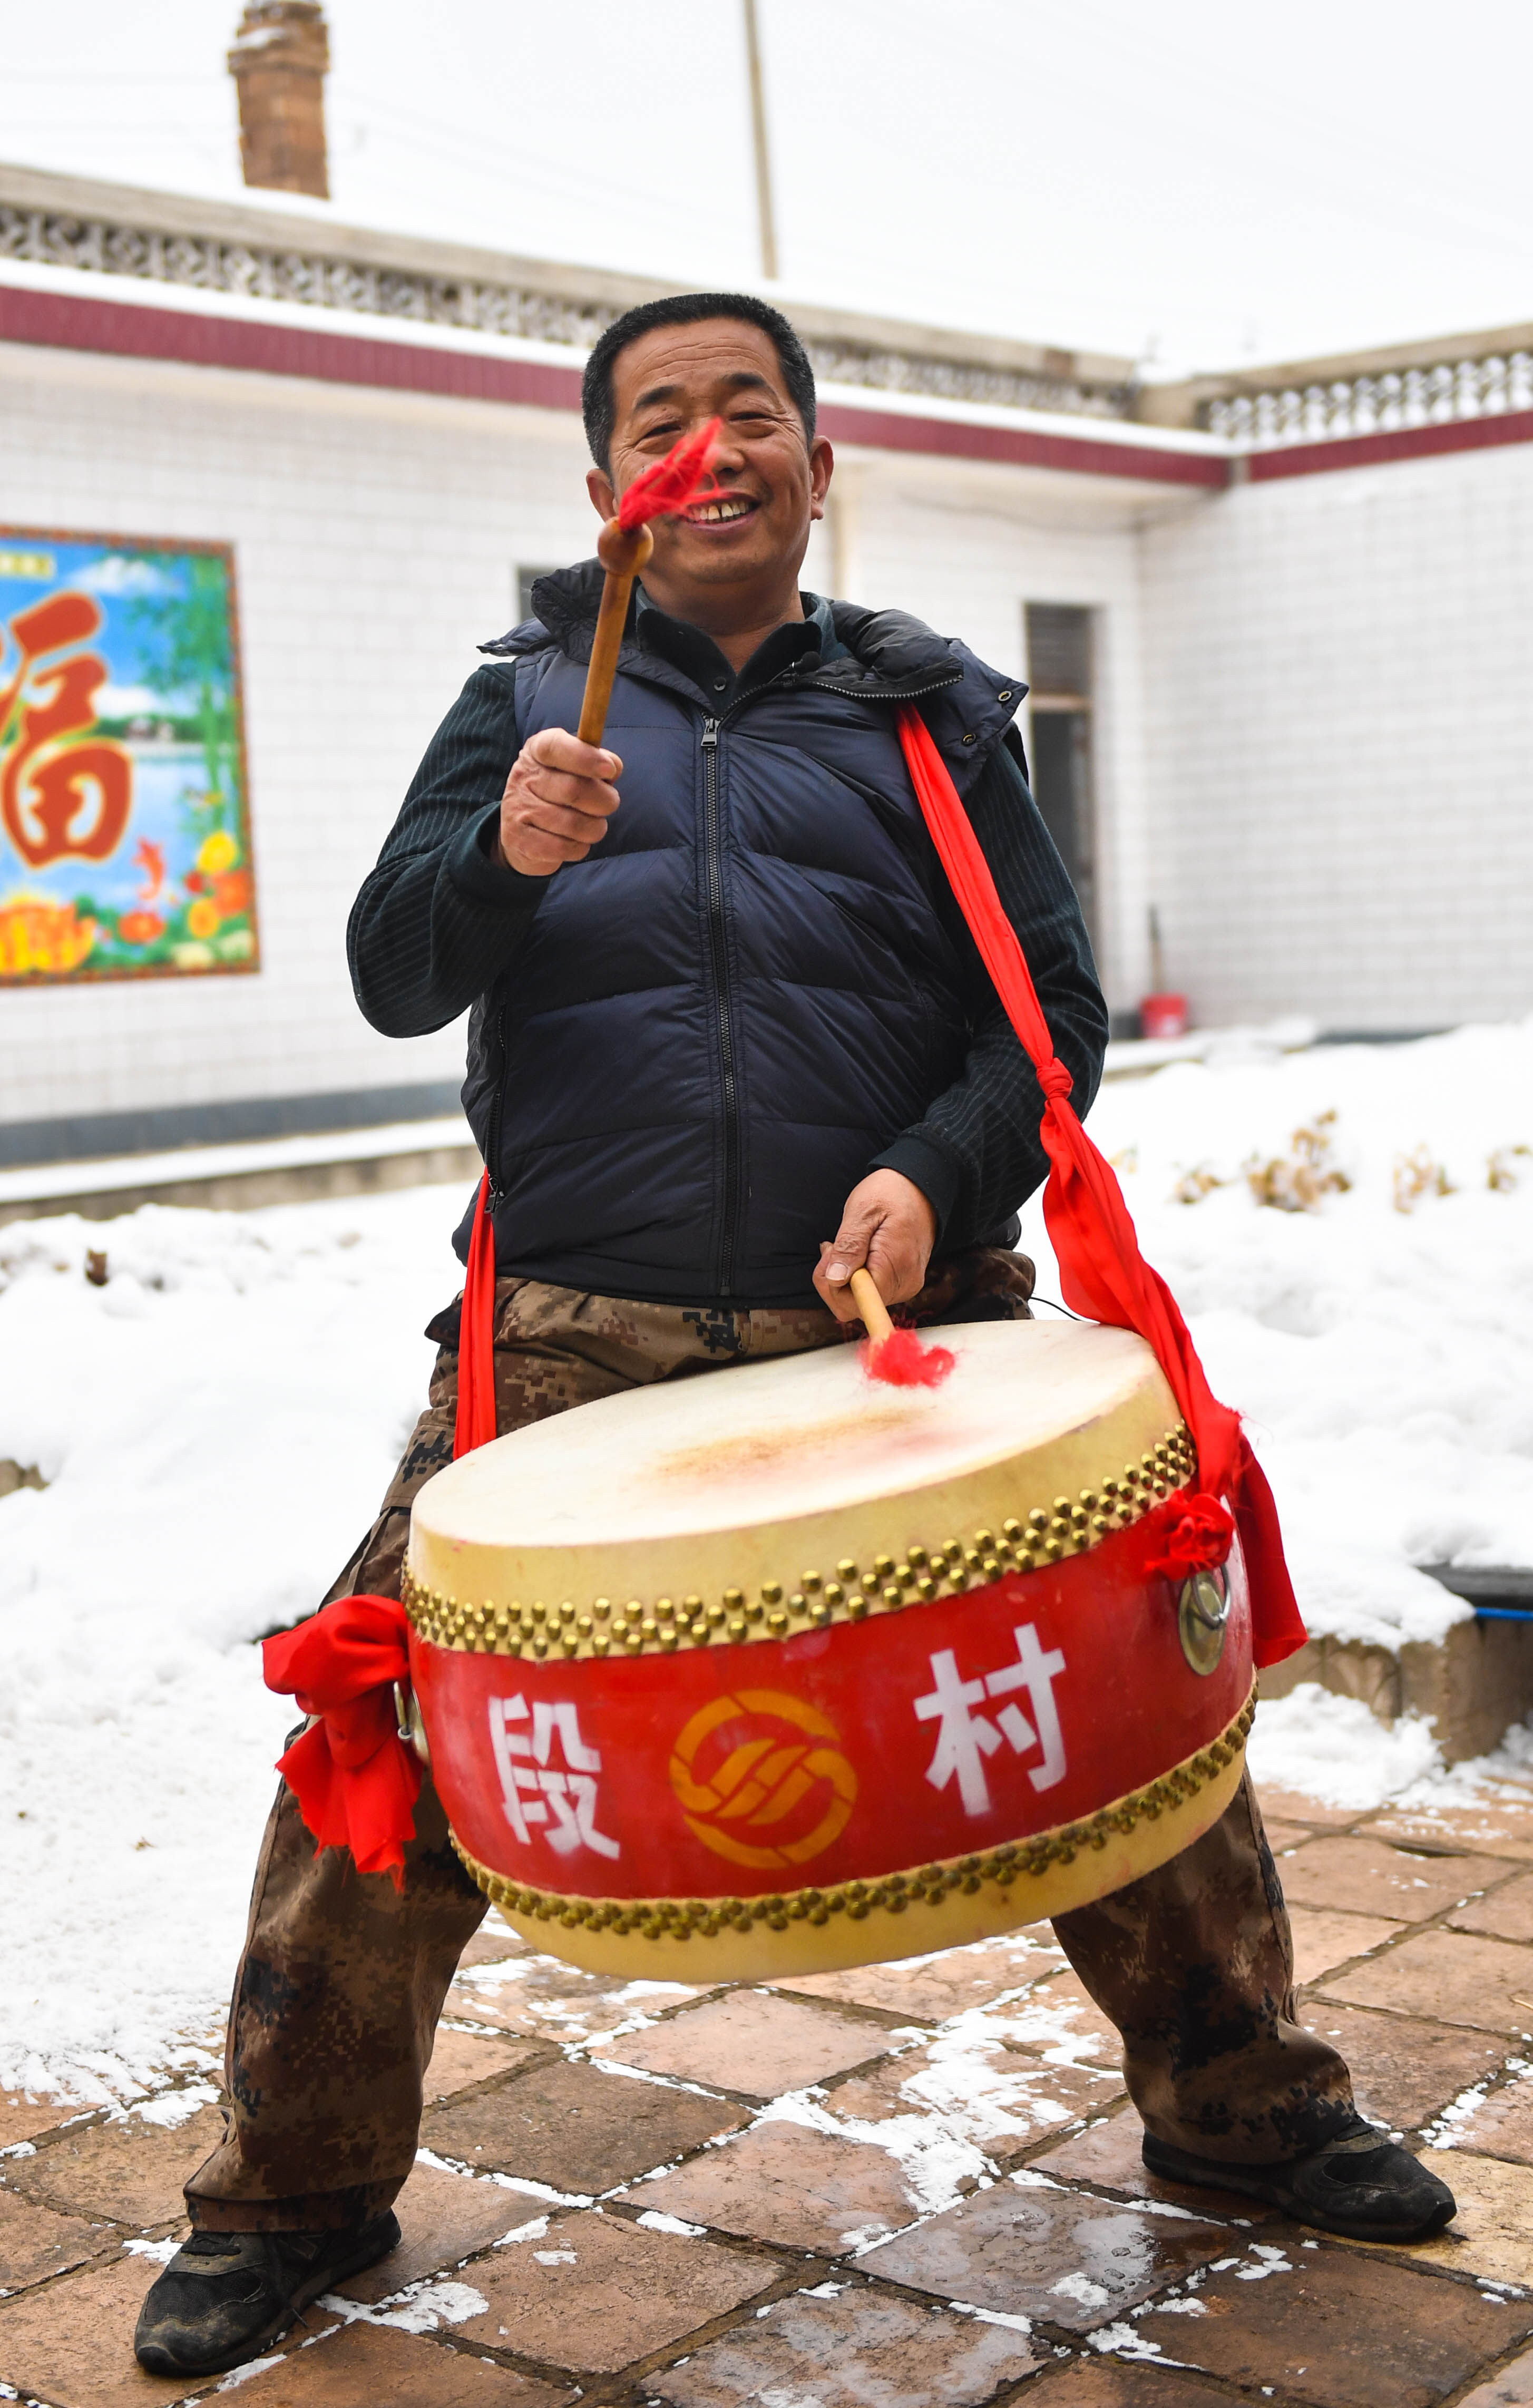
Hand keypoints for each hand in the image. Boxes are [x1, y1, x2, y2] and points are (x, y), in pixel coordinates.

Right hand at [496, 727, 621, 875]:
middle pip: (573, 790)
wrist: (525, 831)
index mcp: (537, 750)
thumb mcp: (579, 769)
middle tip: (610, 804)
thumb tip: (613, 767)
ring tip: (593, 826)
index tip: (609, 770)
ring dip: (595, 828)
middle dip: (604, 801)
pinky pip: (562, 848)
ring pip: (572, 824)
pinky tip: (577, 842)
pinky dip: (579, 848)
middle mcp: (523, 776)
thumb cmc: (562, 793)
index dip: (585, 758)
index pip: (556, 747)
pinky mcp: (518, 839)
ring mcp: (517, 808)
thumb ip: (600, 761)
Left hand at [813, 1170, 937, 1323]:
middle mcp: (905, 1285)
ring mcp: (905, 1287)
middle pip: (855, 1307)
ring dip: (842, 1278)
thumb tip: (835, 1280)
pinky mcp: (902, 1284)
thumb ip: (849, 1247)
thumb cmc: (890, 1194)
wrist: (920, 1188)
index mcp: (896, 1267)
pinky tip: (856, 1252)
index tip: (831, 1252)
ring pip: (859, 1302)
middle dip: (833, 1281)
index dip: (833, 1285)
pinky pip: (870, 1293)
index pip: (855, 1302)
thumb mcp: (863, 1211)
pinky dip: (855, 1277)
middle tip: (832, 1246)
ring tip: (844, 1245)